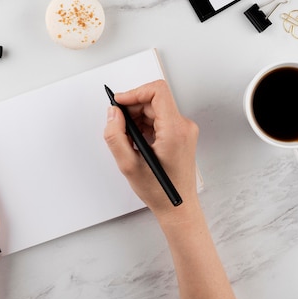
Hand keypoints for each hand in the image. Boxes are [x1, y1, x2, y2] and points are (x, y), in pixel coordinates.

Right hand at [103, 80, 199, 221]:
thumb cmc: (160, 191)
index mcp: (174, 130)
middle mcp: (183, 126)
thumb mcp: (128, 165)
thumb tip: (113, 113)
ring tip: (128, 139)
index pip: (157, 91)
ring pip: (156, 109)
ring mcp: (184, 130)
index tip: (119, 102)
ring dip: (137, 118)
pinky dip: (145, 125)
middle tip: (118, 125)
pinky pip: (160, 119)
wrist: (178, 207)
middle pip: (154, 100)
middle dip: (132, 108)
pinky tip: (137, 142)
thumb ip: (116, 136)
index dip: (135, 92)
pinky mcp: (181, 134)